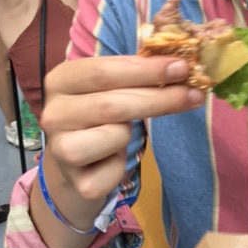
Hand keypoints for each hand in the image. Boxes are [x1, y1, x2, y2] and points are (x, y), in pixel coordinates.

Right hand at [36, 54, 204, 246]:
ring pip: (117, 134)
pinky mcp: (77, 182)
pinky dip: (124, 164)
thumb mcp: (108, 91)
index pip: (105, 70)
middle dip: (160, 98)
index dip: (146, 69)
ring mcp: (61, 149)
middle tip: (194, 94)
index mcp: (61, 80)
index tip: (182, 67)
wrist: (72, 170)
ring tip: (123, 135)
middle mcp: (53, 113)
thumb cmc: (97, 120)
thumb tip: (182, 66)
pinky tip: (112, 161)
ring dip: (132, 135)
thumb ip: (136, 76)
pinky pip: (118, 168)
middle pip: (114, 104)